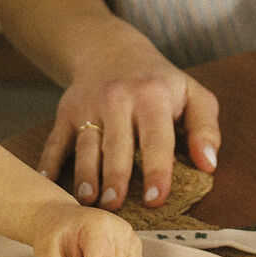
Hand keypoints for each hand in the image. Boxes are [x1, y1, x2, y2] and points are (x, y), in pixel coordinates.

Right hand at [38, 52, 219, 210]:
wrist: (110, 50)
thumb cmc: (157, 82)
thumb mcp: (192, 94)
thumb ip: (206, 128)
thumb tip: (208, 164)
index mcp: (152, 97)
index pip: (156, 138)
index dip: (156, 170)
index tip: (155, 198)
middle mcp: (117, 99)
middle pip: (116, 144)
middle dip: (115, 177)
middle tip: (114, 206)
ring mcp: (87, 107)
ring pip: (85, 145)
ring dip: (85, 174)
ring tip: (87, 200)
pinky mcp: (65, 113)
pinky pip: (55, 140)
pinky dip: (49, 162)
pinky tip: (47, 180)